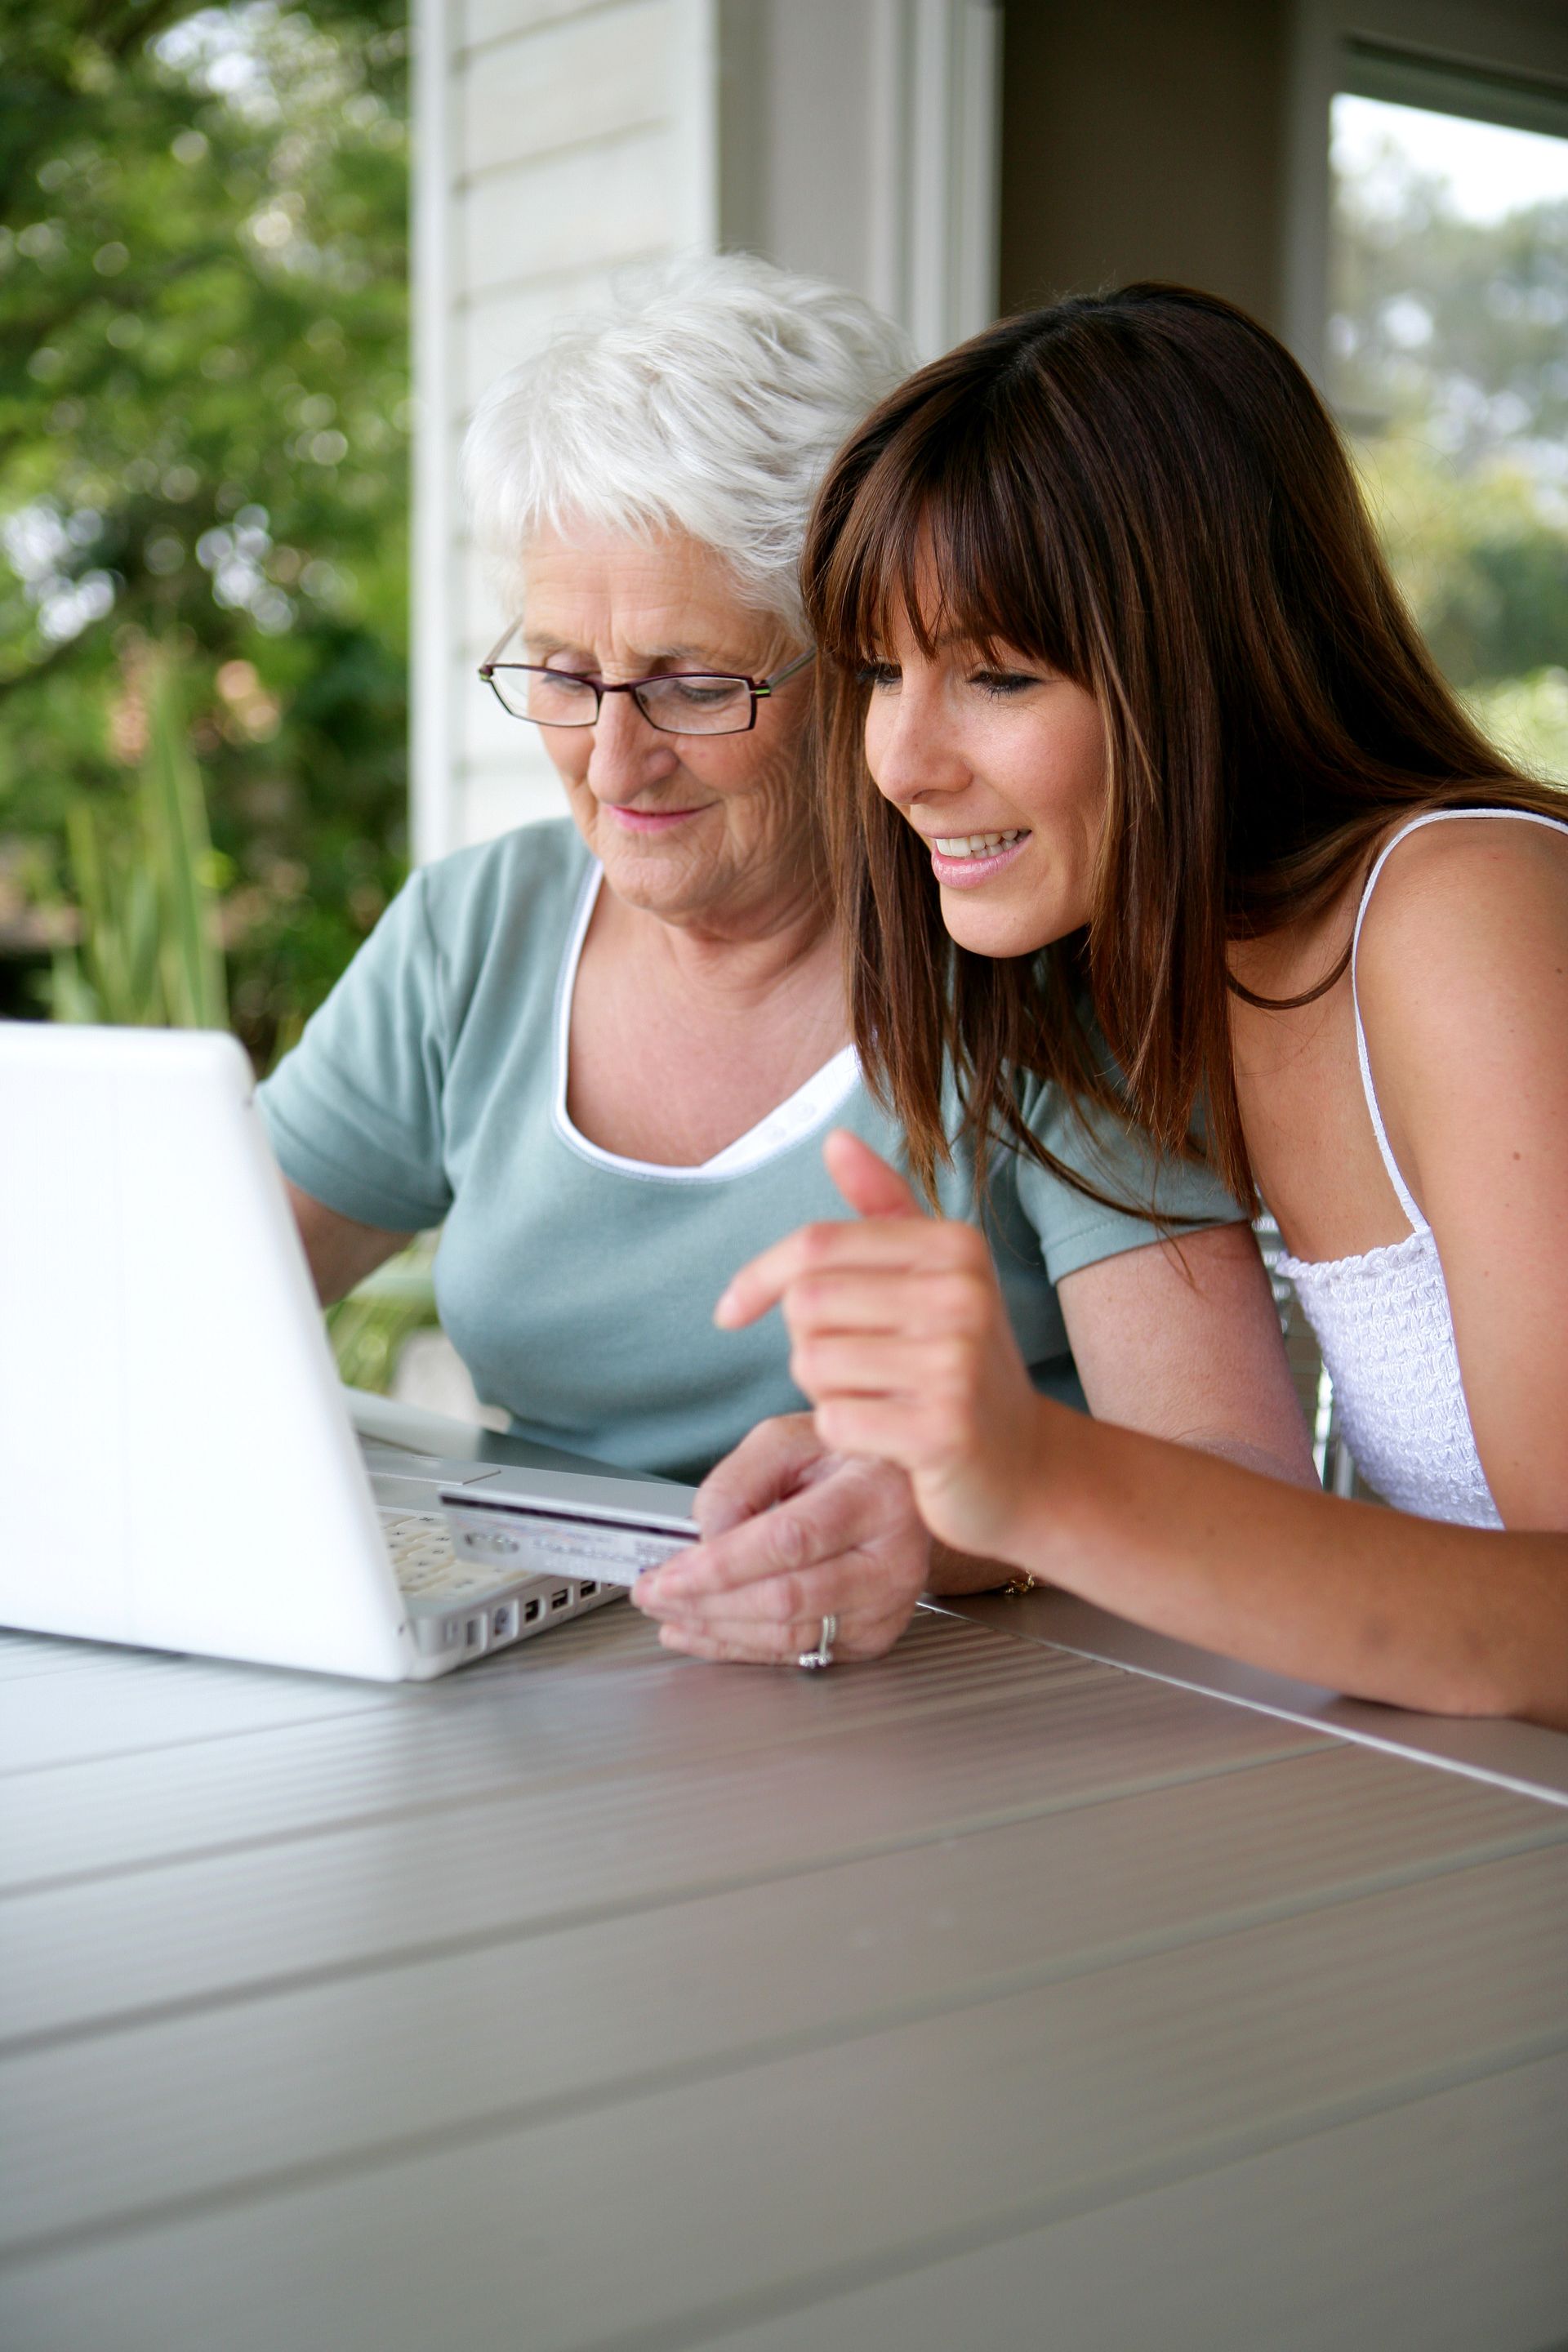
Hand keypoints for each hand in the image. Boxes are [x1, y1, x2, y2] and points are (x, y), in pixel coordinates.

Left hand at [631, 1413, 931, 1664]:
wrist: (903, 1494)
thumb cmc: (848, 1461)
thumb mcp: (790, 1438)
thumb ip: (741, 1478)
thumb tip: (707, 1535)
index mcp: (877, 1495)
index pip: (790, 1541)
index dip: (723, 1565)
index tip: (669, 1573)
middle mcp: (892, 1558)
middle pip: (786, 1598)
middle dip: (706, 1603)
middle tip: (653, 1592)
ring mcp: (887, 1606)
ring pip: (789, 1636)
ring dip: (716, 1630)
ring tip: (668, 1611)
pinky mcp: (872, 1637)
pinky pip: (797, 1653)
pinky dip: (739, 1647)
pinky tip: (700, 1632)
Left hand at [713, 1131, 1046, 1563]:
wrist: (1027, 1465)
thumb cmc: (963, 1365)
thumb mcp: (936, 1277)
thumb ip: (885, 1207)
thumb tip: (835, 1140)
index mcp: (956, 1246)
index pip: (817, 1244)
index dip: (757, 1277)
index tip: (729, 1311)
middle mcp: (964, 1295)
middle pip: (806, 1304)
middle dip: (808, 1342)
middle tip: (858, 1369)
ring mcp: (958, 1364)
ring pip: (813, 1364)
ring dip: (825, 1392)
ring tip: (879, 1399)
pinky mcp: (943, 1431)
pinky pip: (835, 1422)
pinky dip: (844, 1436)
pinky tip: (888, 1438)